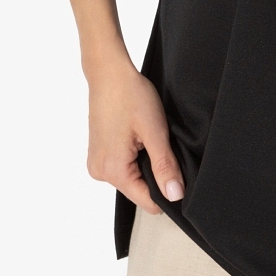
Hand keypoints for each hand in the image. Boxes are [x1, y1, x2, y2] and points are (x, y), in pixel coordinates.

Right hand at [85, 54, 182, 214]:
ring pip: (133, 178)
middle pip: (140, 190)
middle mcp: (100, 172)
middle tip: (162, 145)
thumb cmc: (131, 96)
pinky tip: (139, 137)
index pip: (147, 202)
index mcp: (113, 170)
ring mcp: (97, 162)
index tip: (178, 174)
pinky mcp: (99, 153)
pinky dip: (136, 157)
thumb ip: (165, 167)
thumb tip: (175, 196)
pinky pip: (124, 166)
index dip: (167, 192)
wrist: (110, 74)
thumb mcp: (155, 132)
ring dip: (146, 163)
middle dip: (156, 174)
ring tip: (148, 138)